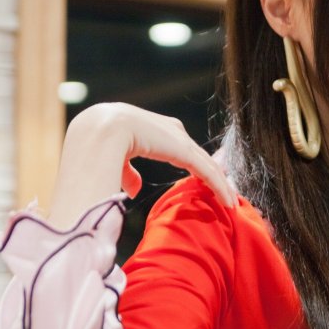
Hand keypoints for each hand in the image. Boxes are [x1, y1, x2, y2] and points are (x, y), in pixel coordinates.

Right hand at [49, 103, 235, 227]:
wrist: (98, 132)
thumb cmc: (96, 146)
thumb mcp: (114, 159)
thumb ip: (128, 171)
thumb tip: (136, 189)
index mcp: (151, 126)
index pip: (179, 146)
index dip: (193, 162)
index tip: (203, 178)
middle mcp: (168, 128)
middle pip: (196, 154)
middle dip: (211, 172)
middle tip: (226, 192)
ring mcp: (177, 138)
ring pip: (205, 163)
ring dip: (220, 184)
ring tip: (232, 202)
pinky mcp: (183, 150)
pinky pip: (205, 170)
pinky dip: (218, 186)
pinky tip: (228, 200)